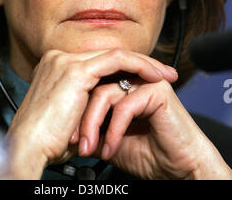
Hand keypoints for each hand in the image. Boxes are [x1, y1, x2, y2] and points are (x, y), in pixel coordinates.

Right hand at [4, 48, 177, 178]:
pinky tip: (155, 76)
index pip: (99, 61)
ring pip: (116, 54)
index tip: (145, 77)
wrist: (26, 149)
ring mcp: (65, 61)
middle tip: (164, 72)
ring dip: (145, 63)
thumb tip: (109, 108)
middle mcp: (59, 58)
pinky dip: (139, 66)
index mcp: (56, 67)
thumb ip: (89, 104)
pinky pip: (116, 61)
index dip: (125, 68)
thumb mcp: (72, 116)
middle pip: (109, 54)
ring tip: (166, 74)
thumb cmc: (47, 142)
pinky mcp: (75, 70)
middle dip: (140, 63)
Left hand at [76, 77, 231, 179]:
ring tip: (89, 149)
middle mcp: (133, 77)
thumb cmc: (149, 154)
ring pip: (104, 94)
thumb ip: (91, 128)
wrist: (179, 169)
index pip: (90, 85)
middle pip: (93, 86)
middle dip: (82, 118)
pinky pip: (124, 106)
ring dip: (93, 124)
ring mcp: (145, 81)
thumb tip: (67, 128)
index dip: (77, 109)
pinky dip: (112, 130)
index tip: (68, 136)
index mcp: (122, 83)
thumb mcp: (108, 141)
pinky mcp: (156, 91)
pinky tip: (109, 148)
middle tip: (74, 143)